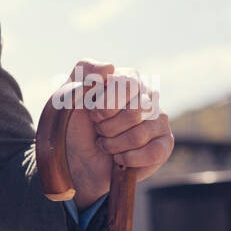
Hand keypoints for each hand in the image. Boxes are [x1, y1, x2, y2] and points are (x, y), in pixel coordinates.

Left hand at [60, 59, 172, 207]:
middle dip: (108, 127)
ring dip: (114, 145)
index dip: (106, 105)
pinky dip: (128, 159)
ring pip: (139, 134)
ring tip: (106, 145)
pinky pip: (153, 152)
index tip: (92, 115)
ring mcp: (159, 120)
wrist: (76, 162)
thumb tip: (109, 68)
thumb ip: (84, 73)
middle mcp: (148, 95)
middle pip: (136, 111)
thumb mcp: (67, 95)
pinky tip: (119, 158)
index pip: (127, 84)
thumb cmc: (73, 126)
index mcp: (127, 79)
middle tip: (98, 131)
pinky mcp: (164, 145)